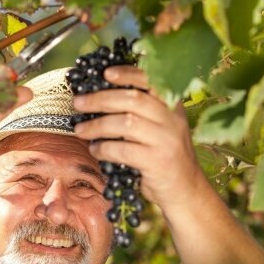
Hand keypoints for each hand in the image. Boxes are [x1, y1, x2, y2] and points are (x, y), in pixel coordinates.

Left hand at [72, 66, 203, 212]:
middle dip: (100, 99)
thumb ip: (142, 113)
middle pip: (133, 99)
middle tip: (78, 103)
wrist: (185, 190)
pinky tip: (95, 150)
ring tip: (80, 130)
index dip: (128, 74)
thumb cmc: (164, 157)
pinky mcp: (157, 161)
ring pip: (126, 123)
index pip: (151, 81)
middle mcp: (172, 120)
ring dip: (97, 125)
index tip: (106, 73)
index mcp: (172, 106)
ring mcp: (166, 140)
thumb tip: (101, 97)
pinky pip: (124, 150)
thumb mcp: (161, 129)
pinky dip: (104, 148)